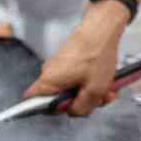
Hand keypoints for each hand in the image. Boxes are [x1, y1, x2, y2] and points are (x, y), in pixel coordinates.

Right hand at [22, 0, 126, 114]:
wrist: (102, 28)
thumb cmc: (97, 54)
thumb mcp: (95, 90)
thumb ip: (81, 108)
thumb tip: (74, 112)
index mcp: (49, 81)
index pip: (33, 103)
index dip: (52, 110)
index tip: (70, 108)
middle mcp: (49, 73)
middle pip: (60, 99)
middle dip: (81, 101)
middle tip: (99, 98)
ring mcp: (58, 66)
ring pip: (72, 89)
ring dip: (90, 92)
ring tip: (107, 87)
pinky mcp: (68, 61)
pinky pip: (77, 78)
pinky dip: (90, 81)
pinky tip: (105, 79)